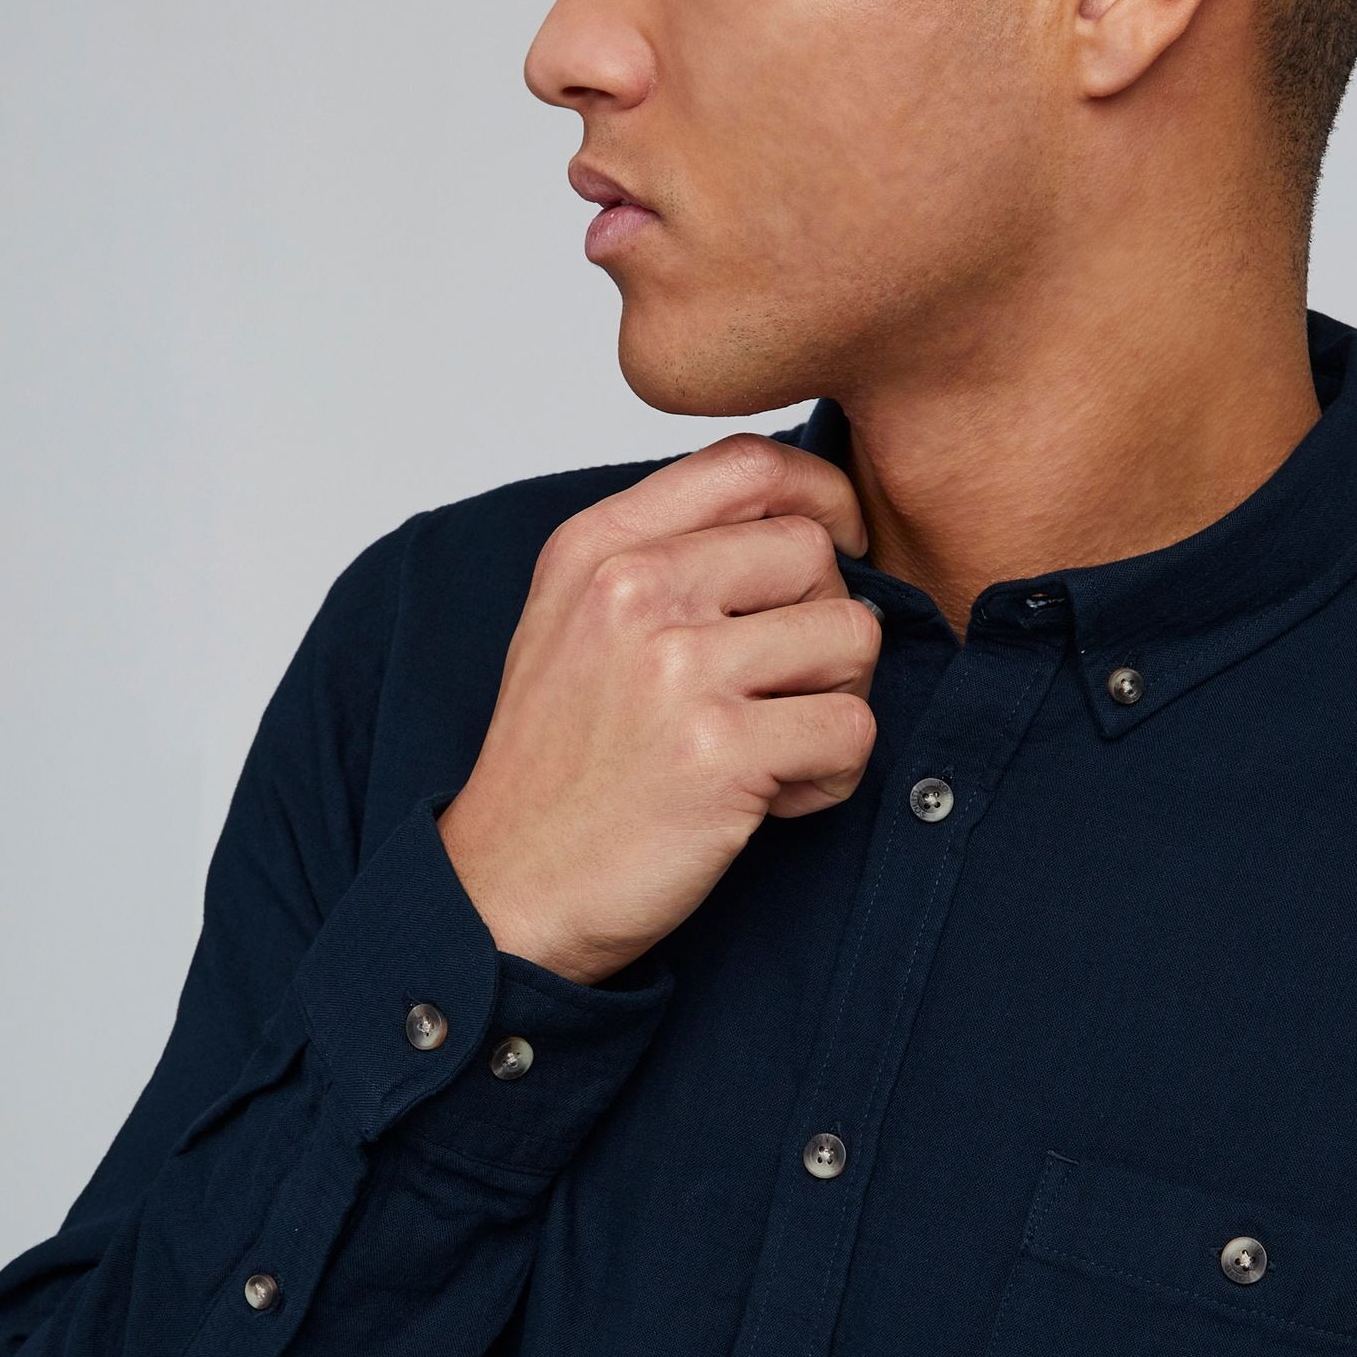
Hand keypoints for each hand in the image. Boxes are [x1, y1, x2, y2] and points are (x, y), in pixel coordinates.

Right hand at [438, 431, 880, 984]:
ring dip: (835, 701)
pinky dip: (830, 775)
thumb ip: (669, 554)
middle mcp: (632, 589)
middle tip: (781, 693)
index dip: (823, 496)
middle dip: (825, 625)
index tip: (838, 545)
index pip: (748, 464)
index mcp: (597, 547)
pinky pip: (852, 729)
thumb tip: (804, 513)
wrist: (505, 891)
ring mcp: (675, 668)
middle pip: (814, 553)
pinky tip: (770, 798)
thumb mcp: (578, 623)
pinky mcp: (720, 752)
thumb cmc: (560, 764)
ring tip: (772, 748)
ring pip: (851, 635)